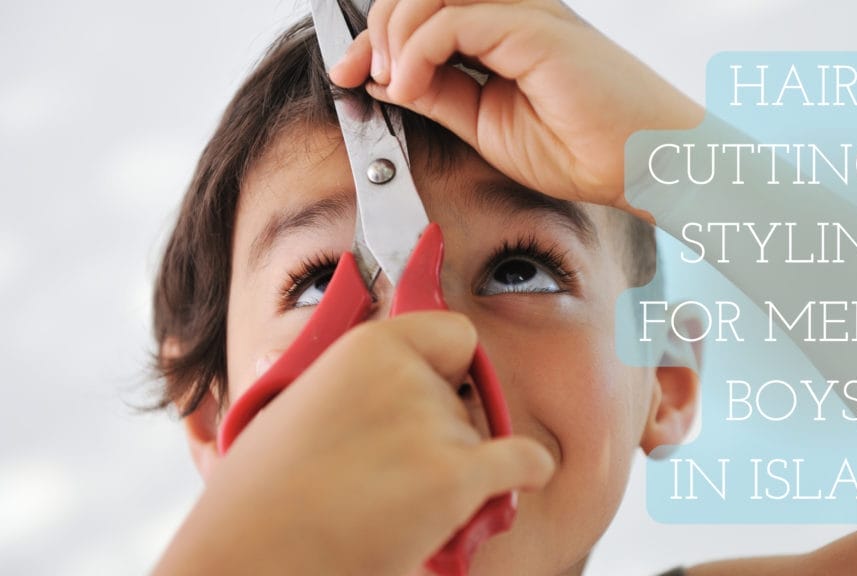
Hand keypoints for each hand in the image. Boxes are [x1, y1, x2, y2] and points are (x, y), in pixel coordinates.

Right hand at [156, 312, 553, 575]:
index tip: (441, 388)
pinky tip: (522, 478)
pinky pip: (524, 462)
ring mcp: (433, 426)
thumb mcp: (291, 409)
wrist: (246, 561)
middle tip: (392, 475)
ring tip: (395, 507)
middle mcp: (405, 377)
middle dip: (442, 433)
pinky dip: (525, 472)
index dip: (449, 367)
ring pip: (480, 441)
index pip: (453, 335)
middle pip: (463, 399)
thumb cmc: (257, 500)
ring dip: (457, 472)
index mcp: (365, 348)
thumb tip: (392, 380)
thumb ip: (351, 387)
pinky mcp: (454, 479)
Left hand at [330, 0, 702, 217]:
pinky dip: (417, 51)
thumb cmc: (584, 148)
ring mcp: (527, 12)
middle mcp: (514, 9)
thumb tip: (384, 76)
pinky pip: (454, 20)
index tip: (347, 70)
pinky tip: (407, 85)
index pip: (428, 8)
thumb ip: (439, 94)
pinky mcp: (536, 27)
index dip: (377, 32)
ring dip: (392, 32)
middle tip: (354, 72)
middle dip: (373, 26)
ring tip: (386, 80)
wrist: (644, 165)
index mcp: (505, 27)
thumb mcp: (486, 125)